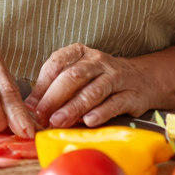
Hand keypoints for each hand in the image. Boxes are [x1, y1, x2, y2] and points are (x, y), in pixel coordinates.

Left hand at [26, 44, 151, 127]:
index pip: (57, 63)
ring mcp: (115, 77)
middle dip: (54, 98)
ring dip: (73, 108)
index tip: (32, 105)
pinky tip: (88, 122)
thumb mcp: (79, 75)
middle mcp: (98, 62)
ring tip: (58, 121)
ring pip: (92, 91)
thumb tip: (32, 106)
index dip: (42, 84)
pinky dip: (100, 113)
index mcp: (80, 53)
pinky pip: (114, 103)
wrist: (143, 79)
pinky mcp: (130, 95)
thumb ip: (56, 87)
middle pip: (73, 77)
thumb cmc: (101, 79)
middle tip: (42, 116)